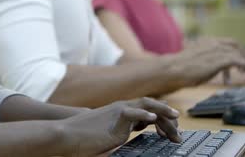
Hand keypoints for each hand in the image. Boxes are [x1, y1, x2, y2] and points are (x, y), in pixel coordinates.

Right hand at [59, 97, 180, 155]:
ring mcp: (119, 113)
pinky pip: (132, 113)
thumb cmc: (83, 136)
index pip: (148, 111)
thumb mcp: (109, 133)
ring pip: (147, 107)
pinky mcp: (114, 119)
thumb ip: (122, 131)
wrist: (67, 134)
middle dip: (168, 118)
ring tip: (175, 122)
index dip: (162, 119)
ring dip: (163, 114)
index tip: (171, 133)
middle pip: (152, 107)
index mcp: (121, 113)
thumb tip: (131, 137)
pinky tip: (152, 119)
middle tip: (178, 133)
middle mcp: (122, 109)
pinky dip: (144, 115)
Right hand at [172, 37, 244, 85]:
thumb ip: (202, 59)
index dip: (234, 51)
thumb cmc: (178, 68)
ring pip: (238, 53)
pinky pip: (238, 61)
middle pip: (235, 45)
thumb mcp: (193, 60)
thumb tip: (206, 67)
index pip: (225, 42)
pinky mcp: (219, 59)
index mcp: (205, 41)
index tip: (236, 63)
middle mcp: (212, 43)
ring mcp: (216, 50)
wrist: (172, 69)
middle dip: (243, 55)